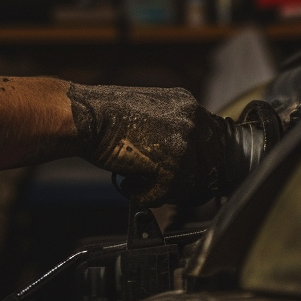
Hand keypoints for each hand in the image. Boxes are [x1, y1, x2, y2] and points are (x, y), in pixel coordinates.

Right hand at [67, 84, 246, 206]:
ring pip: (192, 183)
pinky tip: (132, 181)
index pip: (214, 141)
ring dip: (168, 188)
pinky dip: (148, 195)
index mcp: (188, 104)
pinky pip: (168, 195)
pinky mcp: (172, 166)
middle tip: (163, 181)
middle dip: (188, 179)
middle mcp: (192, 120)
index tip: (194, 173)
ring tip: (143, 178)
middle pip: (210, 165)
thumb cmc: (109, 114)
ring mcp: (184, 143)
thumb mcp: (152, 111)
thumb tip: (187, 153)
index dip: (202, 162)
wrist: (86, 115)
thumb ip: (175, 128)